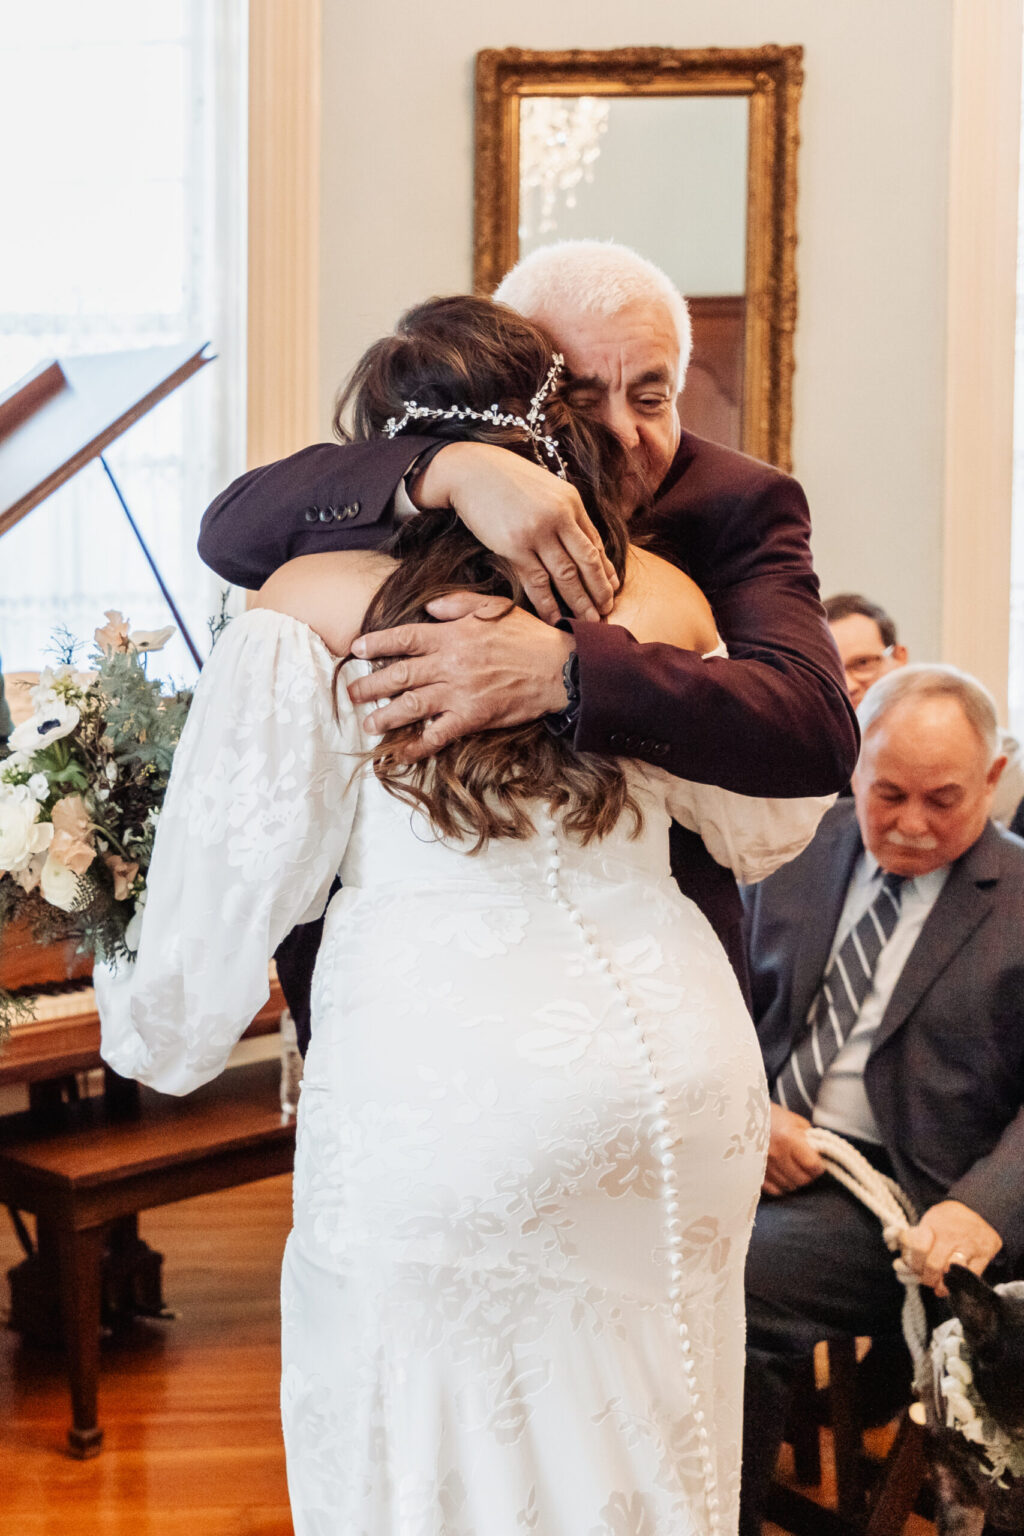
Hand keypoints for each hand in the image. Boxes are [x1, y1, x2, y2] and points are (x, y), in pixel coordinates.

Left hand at [348, 592, 574, 758]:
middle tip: (351, 693)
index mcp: (452, 635)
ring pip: (411, 705)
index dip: (377, 643)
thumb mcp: (493, 607)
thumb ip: (457, 604)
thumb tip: (428, 606)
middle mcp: (450, 663)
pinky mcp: (472, 717)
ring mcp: (459, 691)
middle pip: (399, 674)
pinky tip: (402, 752)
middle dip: (371, 684)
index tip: (357, 648)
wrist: (560, 669)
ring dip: (385, 716)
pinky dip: (417, 745)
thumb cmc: (528, 637)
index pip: (405, 638)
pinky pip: (437, 734)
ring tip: (369, 723)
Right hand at [413, 442, 618, 624]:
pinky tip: (555, 618)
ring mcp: (537, 532)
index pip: (595, 542)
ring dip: (579, 602)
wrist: (468, 470)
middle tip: (606, 614)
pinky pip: (536, 582)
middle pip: (587, 562)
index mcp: (570, 500)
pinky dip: (547, 603)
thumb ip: (563, 513)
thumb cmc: (504, 480)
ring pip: (566, 576)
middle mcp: (559, 516)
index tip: (612, 590)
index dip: (605, 570)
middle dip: (599, 591)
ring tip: (588, 622)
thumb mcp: (543, 489)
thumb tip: (580, 542)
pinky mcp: (514, 546)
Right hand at [762, 1103, 825, 1196]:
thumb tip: (818, 1152)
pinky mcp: (755, 1173)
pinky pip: (775, 1190)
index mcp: (788, 1138)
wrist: (740, 1115)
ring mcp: (764, 1166)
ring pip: (790, 1186)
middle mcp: (776, 1154)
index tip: (818, 1163)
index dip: (819, 1166)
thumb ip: (809, 1137)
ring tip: (792, 1169)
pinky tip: (781, 1175)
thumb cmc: (769, 1115)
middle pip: (802, 1179)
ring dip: (795, 1180)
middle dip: (808, 1175)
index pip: (813, 1165)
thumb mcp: (794, 1120)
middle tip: (806, 1166)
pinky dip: (781, 1186)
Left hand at [898, 1201, 1002, 1295]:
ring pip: (952, 1271)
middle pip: (934, 1265)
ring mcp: (970, 1244)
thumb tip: (900, 1265)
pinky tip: (955, 1283)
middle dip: (928, 1278)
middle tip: (928, 1279)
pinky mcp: (985, 1254)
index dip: (914, 1263)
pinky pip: (971, 1276)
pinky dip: (961, 1284)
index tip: (915, 1268)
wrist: (979, 1210)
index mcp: (933, 1223)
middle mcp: (951, 1234)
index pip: (918, 1248)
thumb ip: (913, 1240)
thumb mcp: (928, 1221)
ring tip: (940, 1284)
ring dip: (944, 1283)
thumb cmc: (947, 1220)